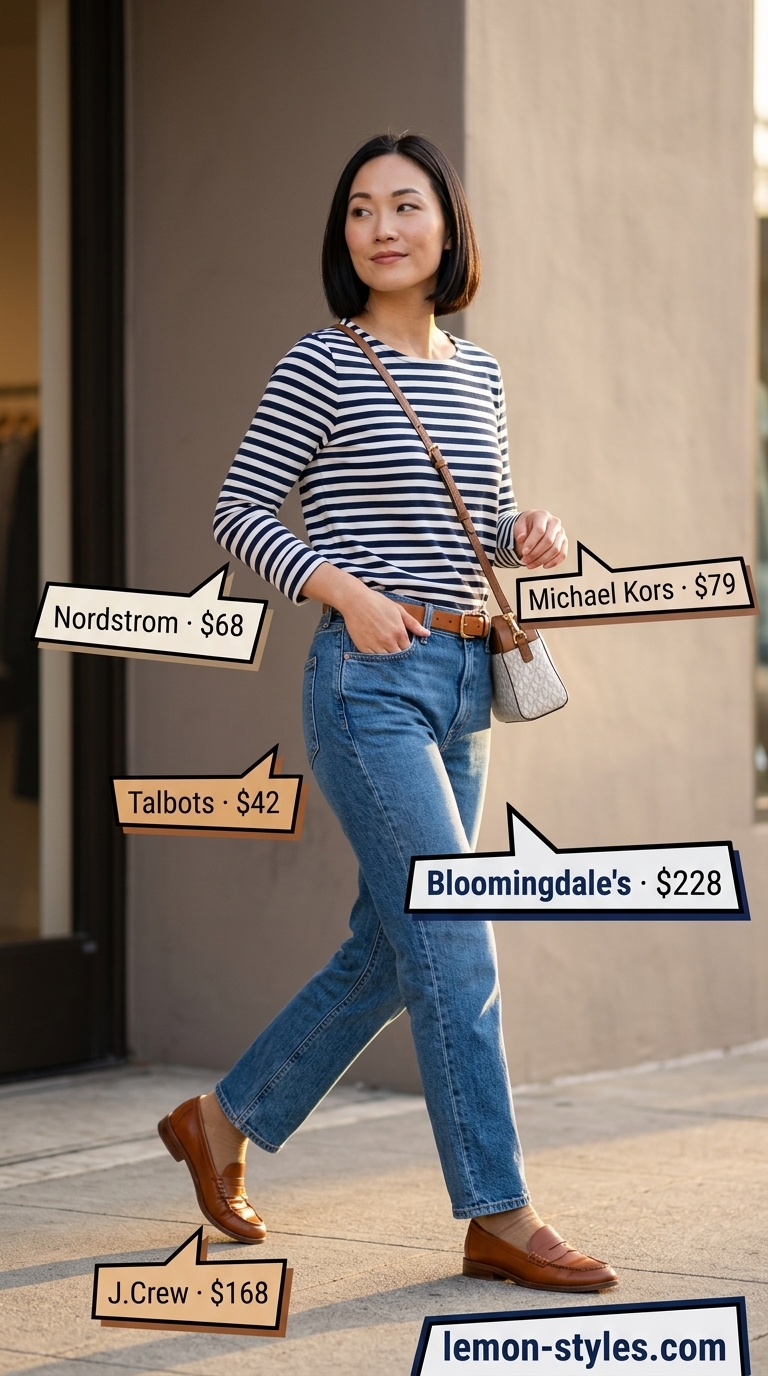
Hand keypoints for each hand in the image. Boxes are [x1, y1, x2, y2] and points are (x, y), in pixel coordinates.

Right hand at [301, 563, 429, 652]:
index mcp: (399, 632)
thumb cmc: (378, 603)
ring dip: (388, 656)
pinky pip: (373, 659)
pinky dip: (376, 657)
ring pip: (386, 660)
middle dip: (398, 653)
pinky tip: (376, 650)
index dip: (406, 647)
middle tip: (394, 647)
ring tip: (385, 649)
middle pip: (398, 656)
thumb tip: (427, 634)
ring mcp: (376, 646)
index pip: (408, 649)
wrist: (355, 601)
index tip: (403, 644)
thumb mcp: (398, 610)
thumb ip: (413, 624)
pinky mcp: (364, 648)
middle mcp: (389, 641)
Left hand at [513, 509, 567, 568]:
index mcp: (543, 515)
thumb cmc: (525, 525)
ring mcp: (561, 532)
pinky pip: (562, 554)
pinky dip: (554, 562)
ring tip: (530, 565)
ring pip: (555, 549)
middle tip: (524, 561)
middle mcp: (554, 522)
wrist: (533, 525)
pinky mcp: (564, 542)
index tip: (524, 553)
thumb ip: (519, 531)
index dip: (531, 543)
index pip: (540, 530)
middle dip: (535, 554)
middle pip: (548, 541)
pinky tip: (544, 566)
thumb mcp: (519, 525)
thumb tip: (521, 538)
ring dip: (542, 560)